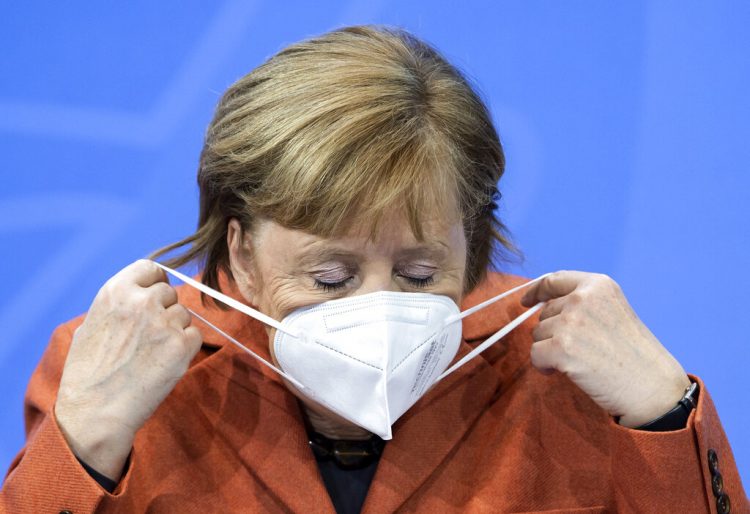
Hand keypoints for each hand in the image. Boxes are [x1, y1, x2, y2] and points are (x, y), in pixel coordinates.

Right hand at [55, 260, 201, 479]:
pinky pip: (194, 336)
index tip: (153, 298)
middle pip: (170, 293)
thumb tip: (141, 293)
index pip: (151, 269)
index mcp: (115, 291)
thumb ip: (119, 304)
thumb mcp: (91, 325)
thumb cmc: (89, 373)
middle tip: (148, 337)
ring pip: (184, 315)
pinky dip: (185, 349)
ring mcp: (164, 322)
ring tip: (150, 354)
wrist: (95, 412)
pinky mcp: (181, 345)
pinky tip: (163, 364)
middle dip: (164, 311)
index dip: (155, 282)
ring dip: (174, 331)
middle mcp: (141, 301)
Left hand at [521, 271, 689, 427]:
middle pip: (544, 313)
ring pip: (537, 335)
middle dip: (554, 333)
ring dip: (551, 350)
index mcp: (597, 284)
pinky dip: (545, 367)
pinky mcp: (562, 348)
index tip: (527, 301)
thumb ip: (581, 302)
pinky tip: (568, 372)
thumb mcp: (612, 311)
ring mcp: (571, 322)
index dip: (536, 291)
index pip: (554, 280)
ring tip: (583, 361)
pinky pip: (535, 355)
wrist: (652, 386)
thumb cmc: (632, 354)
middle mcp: (582, 298)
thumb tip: (541, 304)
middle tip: (584, 350)